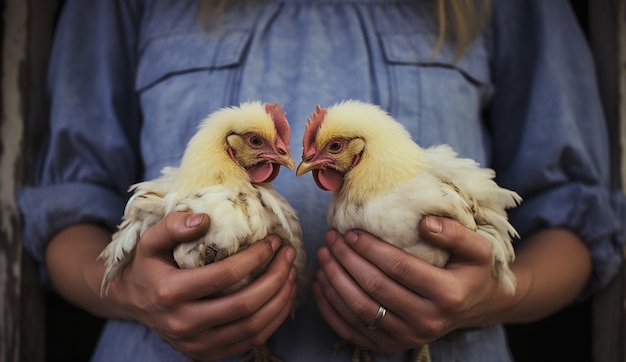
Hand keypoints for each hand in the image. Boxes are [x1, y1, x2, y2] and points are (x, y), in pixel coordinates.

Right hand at [104, 212, 297, 360]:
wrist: (134, 303)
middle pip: (245, 305)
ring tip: (292, 274)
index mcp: (170, 293)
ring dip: (280, 300)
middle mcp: (184, 324)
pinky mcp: (209, 355)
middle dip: (276, 278)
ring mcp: (198, 345)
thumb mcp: (150, 241)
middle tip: (289, 256)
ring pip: (253, 327)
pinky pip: (251, 341)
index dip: (256, 258)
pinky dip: (274, 319)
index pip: (225, 276)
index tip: (272, 242)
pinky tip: (282, 297)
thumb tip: (205, 219)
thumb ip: (173, 226)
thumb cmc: (148, 266)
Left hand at [312, 216, 502, 355]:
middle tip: (331, 238)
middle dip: (346, 260)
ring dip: (335, 281)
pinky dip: (331, 308)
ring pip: (360, 310)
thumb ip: (455, 233)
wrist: (471, 307)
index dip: (370, 249)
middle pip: (375, 288)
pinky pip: (352, 330)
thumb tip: (424, 223)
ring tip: (323, 256)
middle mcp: (427, 321)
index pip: (398, 268)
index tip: (351, 232)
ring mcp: (407, 338)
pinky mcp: (390, 347)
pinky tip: (321, 284)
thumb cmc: (469, 271)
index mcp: (447, 294)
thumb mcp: (478, 249)